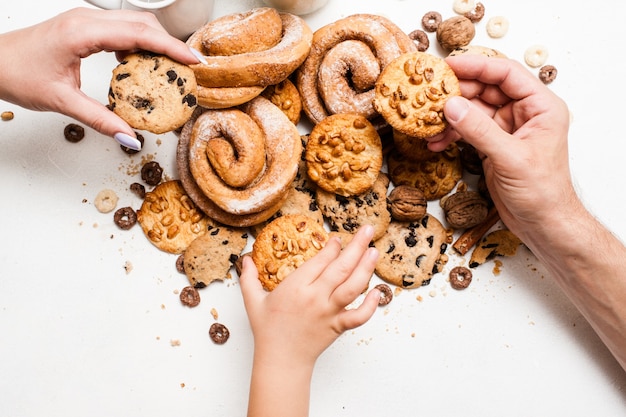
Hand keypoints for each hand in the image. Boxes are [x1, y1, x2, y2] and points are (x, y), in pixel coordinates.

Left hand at [0, 7, 201, 148]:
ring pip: (133, 23)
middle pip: (142, 22)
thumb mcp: (61, 102)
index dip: (171, 46)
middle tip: (188, 68)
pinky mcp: (84, 26)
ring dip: (155, 42)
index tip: (193, 61)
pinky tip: (141, 63)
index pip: (139, 33)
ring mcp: (85, 20)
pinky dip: (138, 43)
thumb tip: (129, 136)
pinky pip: (121, 28)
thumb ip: (100, 120)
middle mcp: (85, 20)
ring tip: (170, 68)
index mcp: (81, 32)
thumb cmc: (16, 74)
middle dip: (169, 43)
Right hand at [240, 225, 379, 416]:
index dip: (332, 247)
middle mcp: (315, 297)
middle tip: (367, 230)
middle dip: (356, 246)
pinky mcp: (338, 326)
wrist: (280, 360)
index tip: (337, 238)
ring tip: (374, 251)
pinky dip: (370, 305)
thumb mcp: (253, 301)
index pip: (320, 260)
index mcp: (296, 287)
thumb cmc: (268, 330)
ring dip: (366, 268)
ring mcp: (329, 312)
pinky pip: (358, 316)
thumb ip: (248, 277)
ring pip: (352, 286)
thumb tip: (245, 258)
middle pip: (340, 267)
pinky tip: (377, 292)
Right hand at [426, 55, 572, 242]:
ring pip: (473, 110)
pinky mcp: (493, 145)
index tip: (448, 66)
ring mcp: (507, 129)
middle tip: (429, 93)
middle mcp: (524, 113)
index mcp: (540, 107)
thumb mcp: (510, 158)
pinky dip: (451, 135)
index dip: (477, 66)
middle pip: (486, 89)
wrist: (543, 225)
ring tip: (428, 121)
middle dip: (457, 92)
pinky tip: (435, 142)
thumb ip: (480, 130)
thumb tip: (451, 106)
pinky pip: (468, 131)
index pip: (506, 74)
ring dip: (450, 116)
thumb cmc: (542, 193)